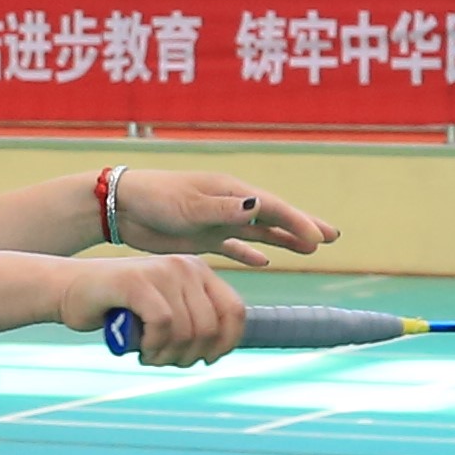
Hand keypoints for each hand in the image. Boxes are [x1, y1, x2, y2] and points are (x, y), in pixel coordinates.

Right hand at [65, 248, 243, 365]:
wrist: (68, 290)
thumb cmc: (117, 308)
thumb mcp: (165, 312)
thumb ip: (192, 322)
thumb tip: (218, 351)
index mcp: (198, 271)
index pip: (235, 311)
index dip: (227, 343)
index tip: (207, 360)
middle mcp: (185, 266)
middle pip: (211, 327)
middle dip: (191, 356)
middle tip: (166, 361)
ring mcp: (162, 271)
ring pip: (188, 331)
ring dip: (169, 356)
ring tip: (150, 357)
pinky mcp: (138, 282)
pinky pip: (163, 326)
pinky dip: (154, 346)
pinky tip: (141, 349)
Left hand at [117, 171, 331, 265]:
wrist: (122, 207)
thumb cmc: (155, 200)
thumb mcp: (190, 206)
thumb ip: (224, 209)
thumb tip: (259, 207)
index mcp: (230, 192)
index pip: (272, 208)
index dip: (298, 222)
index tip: (321, 238)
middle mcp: (228, 205)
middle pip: (273, 217)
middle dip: (302, 226)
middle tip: (333, 237)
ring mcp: (217, 221)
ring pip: (259, 232)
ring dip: (284, 239)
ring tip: (311, 249)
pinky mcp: (202, 237)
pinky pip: (234, 246)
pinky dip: (250, 252)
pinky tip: (264, 261)